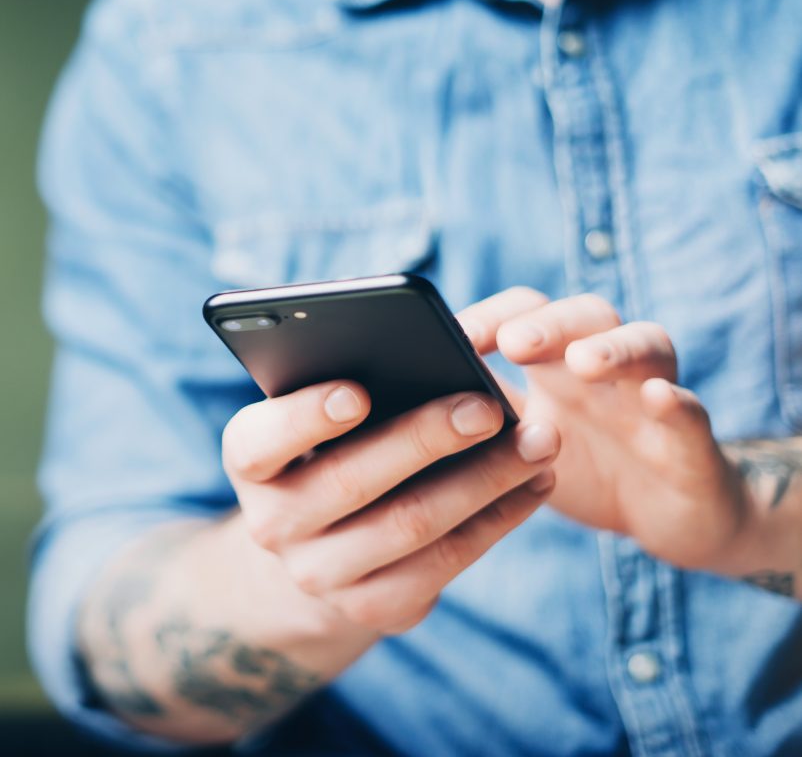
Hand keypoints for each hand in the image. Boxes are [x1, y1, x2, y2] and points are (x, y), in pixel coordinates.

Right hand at [222, 377, 558, 635]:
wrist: (319, 545)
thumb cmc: (333, 445)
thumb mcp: (322, 413)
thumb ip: (355, 381)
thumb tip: (441, 353)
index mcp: (252, 460)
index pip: (260, 441)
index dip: (306, 418)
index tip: (356, 392)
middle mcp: (273, 524)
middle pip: (351, 482)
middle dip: (425, 439)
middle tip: (488, 406)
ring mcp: (321, 575)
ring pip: (412, 525)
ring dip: (486, 479)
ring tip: (539, 440)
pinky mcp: (377, 607)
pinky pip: (448, 563)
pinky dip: (500, 518)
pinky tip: (537, 482)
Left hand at [459, 288, 753, 573]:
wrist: (668, 517)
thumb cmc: (586, 465)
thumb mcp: (522, 440)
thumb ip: (481, 409)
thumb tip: (404, 392)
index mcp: (559, 361)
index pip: (526, 313)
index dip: (491, 317)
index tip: (449, 337)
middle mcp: (609, 365)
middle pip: (586, 315)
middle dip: (549, 324)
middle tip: (512, 342)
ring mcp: (653, 398)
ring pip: (646, 346)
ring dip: (613, 349)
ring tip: (581, 362)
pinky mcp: (692, 443)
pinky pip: (691, 412)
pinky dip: (676, 401)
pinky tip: (656, 398)